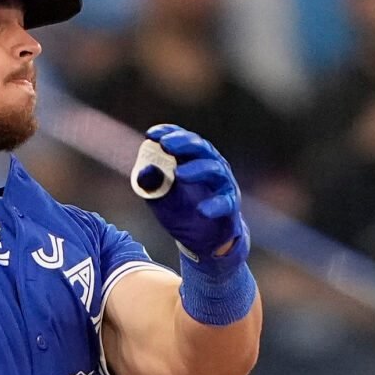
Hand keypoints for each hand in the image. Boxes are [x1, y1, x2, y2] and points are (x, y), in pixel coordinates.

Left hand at [140, 124, 245, 262]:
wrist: (204, 241)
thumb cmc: (182, 212)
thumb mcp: (161, 199)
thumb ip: (152, 185)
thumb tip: (143, 170)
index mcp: (192, 159)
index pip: (182, 140)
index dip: (168, 133)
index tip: (151, 134)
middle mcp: (211, 165)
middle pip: (200, 148)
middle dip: (183, 143)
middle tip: (166, 144)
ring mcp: (223, 184)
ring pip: (214, 170)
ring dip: (196, 169)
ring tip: (178, 174)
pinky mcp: (230, 205)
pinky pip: (225, 203)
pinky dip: (214, 205)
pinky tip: (201, 210)